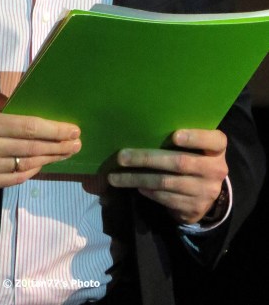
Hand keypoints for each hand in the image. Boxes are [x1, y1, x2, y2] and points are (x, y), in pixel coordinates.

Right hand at [0, 92, 80, 189]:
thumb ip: (5, 104)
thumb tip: (34, 108)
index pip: (27, 128)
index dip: (53, 130)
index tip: (73, 129)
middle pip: (30, 149)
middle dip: (58, 146)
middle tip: (77, 143)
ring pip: (24, 165)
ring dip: (49, 160)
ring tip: (65, 153)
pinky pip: (12, 179)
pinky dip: (30, 171)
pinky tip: (43, 164)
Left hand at [107, 128, 227, 223]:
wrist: (206, 193)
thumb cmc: (194, 156)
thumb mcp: (196, 146)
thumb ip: (181, 136)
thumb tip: (143, 126)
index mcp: (218, 149)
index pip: (214, 141)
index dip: (195, 138)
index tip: (174, 135)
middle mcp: (215, 170)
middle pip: (179, 162)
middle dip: (146, 159)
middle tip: (121, 157)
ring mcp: (205, 191)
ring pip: (166, 183)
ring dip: (138, 179)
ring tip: (116, 176)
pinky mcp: (194, 208)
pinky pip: (165, 198)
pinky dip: (148, 191)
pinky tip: (135, 185)